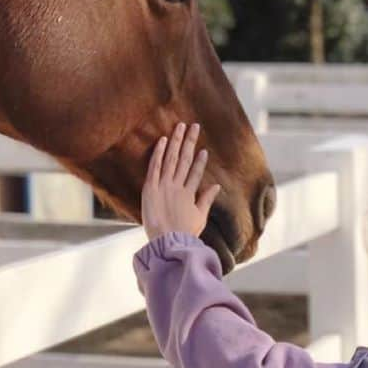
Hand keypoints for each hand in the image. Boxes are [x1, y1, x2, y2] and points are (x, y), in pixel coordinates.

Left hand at [141, 122, 220, 240]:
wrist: (167, 241)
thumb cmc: (183, 233)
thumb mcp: (199, 217)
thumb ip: (206, 200)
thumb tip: (217, 186)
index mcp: (190, 193)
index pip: (196, 172)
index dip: (200, 160)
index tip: (204, 149)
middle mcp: (178, 186)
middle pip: (185, 159)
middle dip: (190, 141)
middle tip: (194, 125)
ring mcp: (164, 185)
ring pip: (171, 158)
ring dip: (177, 141)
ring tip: (180, 126)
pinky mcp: (150, 188)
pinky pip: (155, 166)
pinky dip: (159, 153)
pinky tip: (164, 140)